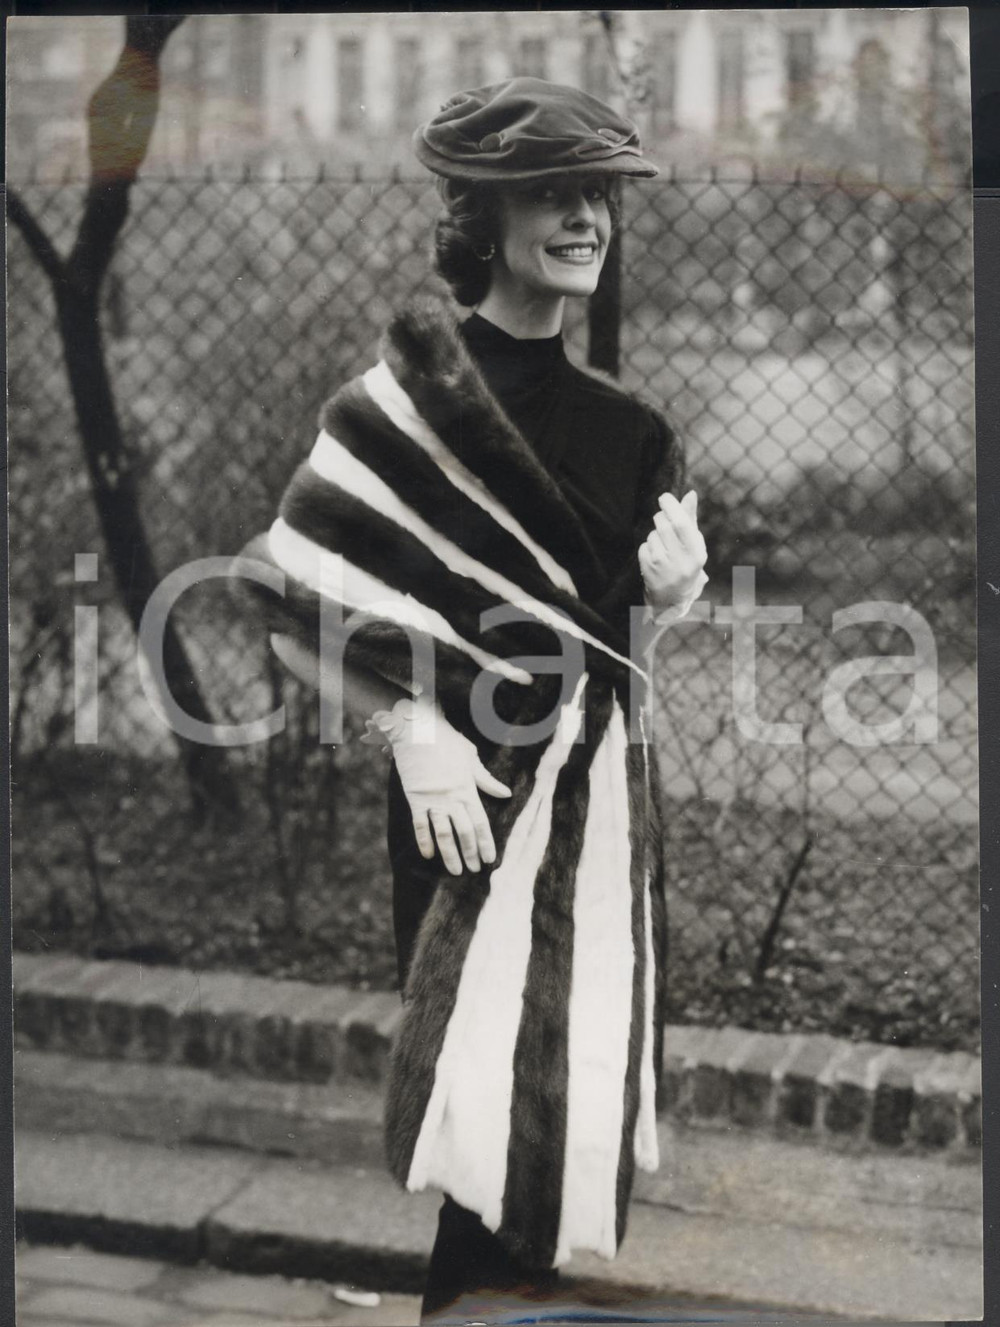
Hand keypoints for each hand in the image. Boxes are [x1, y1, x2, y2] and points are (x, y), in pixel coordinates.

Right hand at [363, 698, 511, 875]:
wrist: (418, 731)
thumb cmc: (447, 741)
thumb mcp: (471, 758)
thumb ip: (486, 780)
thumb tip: (506, 793)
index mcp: (467, 788)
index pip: (480, 821)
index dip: (486, 842)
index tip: (490, 858)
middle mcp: (451, 797)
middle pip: (463, 832)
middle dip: (470, 853)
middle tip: (474, 870)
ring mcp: (432, 799)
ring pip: (443, 833)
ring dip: (450, 854)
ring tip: (455, 871)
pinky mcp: (415, 798)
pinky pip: (420, 824)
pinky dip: (424, 840)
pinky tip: (429, 855)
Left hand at [638, 489, 708, 618]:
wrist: (672, 598)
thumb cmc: (685, 563)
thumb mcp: (693, 544)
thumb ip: (690, 518)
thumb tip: (690, 494)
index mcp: (696, 553)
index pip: (681, 524)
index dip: (671, 507)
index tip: (664, 497)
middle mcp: (681, 561)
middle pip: (665, 526)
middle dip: (661, 517)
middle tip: (661, 518)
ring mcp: (663, 567)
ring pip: (653, 536)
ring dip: (655, 534)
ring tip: (662, 546)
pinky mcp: (648, 570)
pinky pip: (644, 546)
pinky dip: (648, 546)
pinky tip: (655, 557)